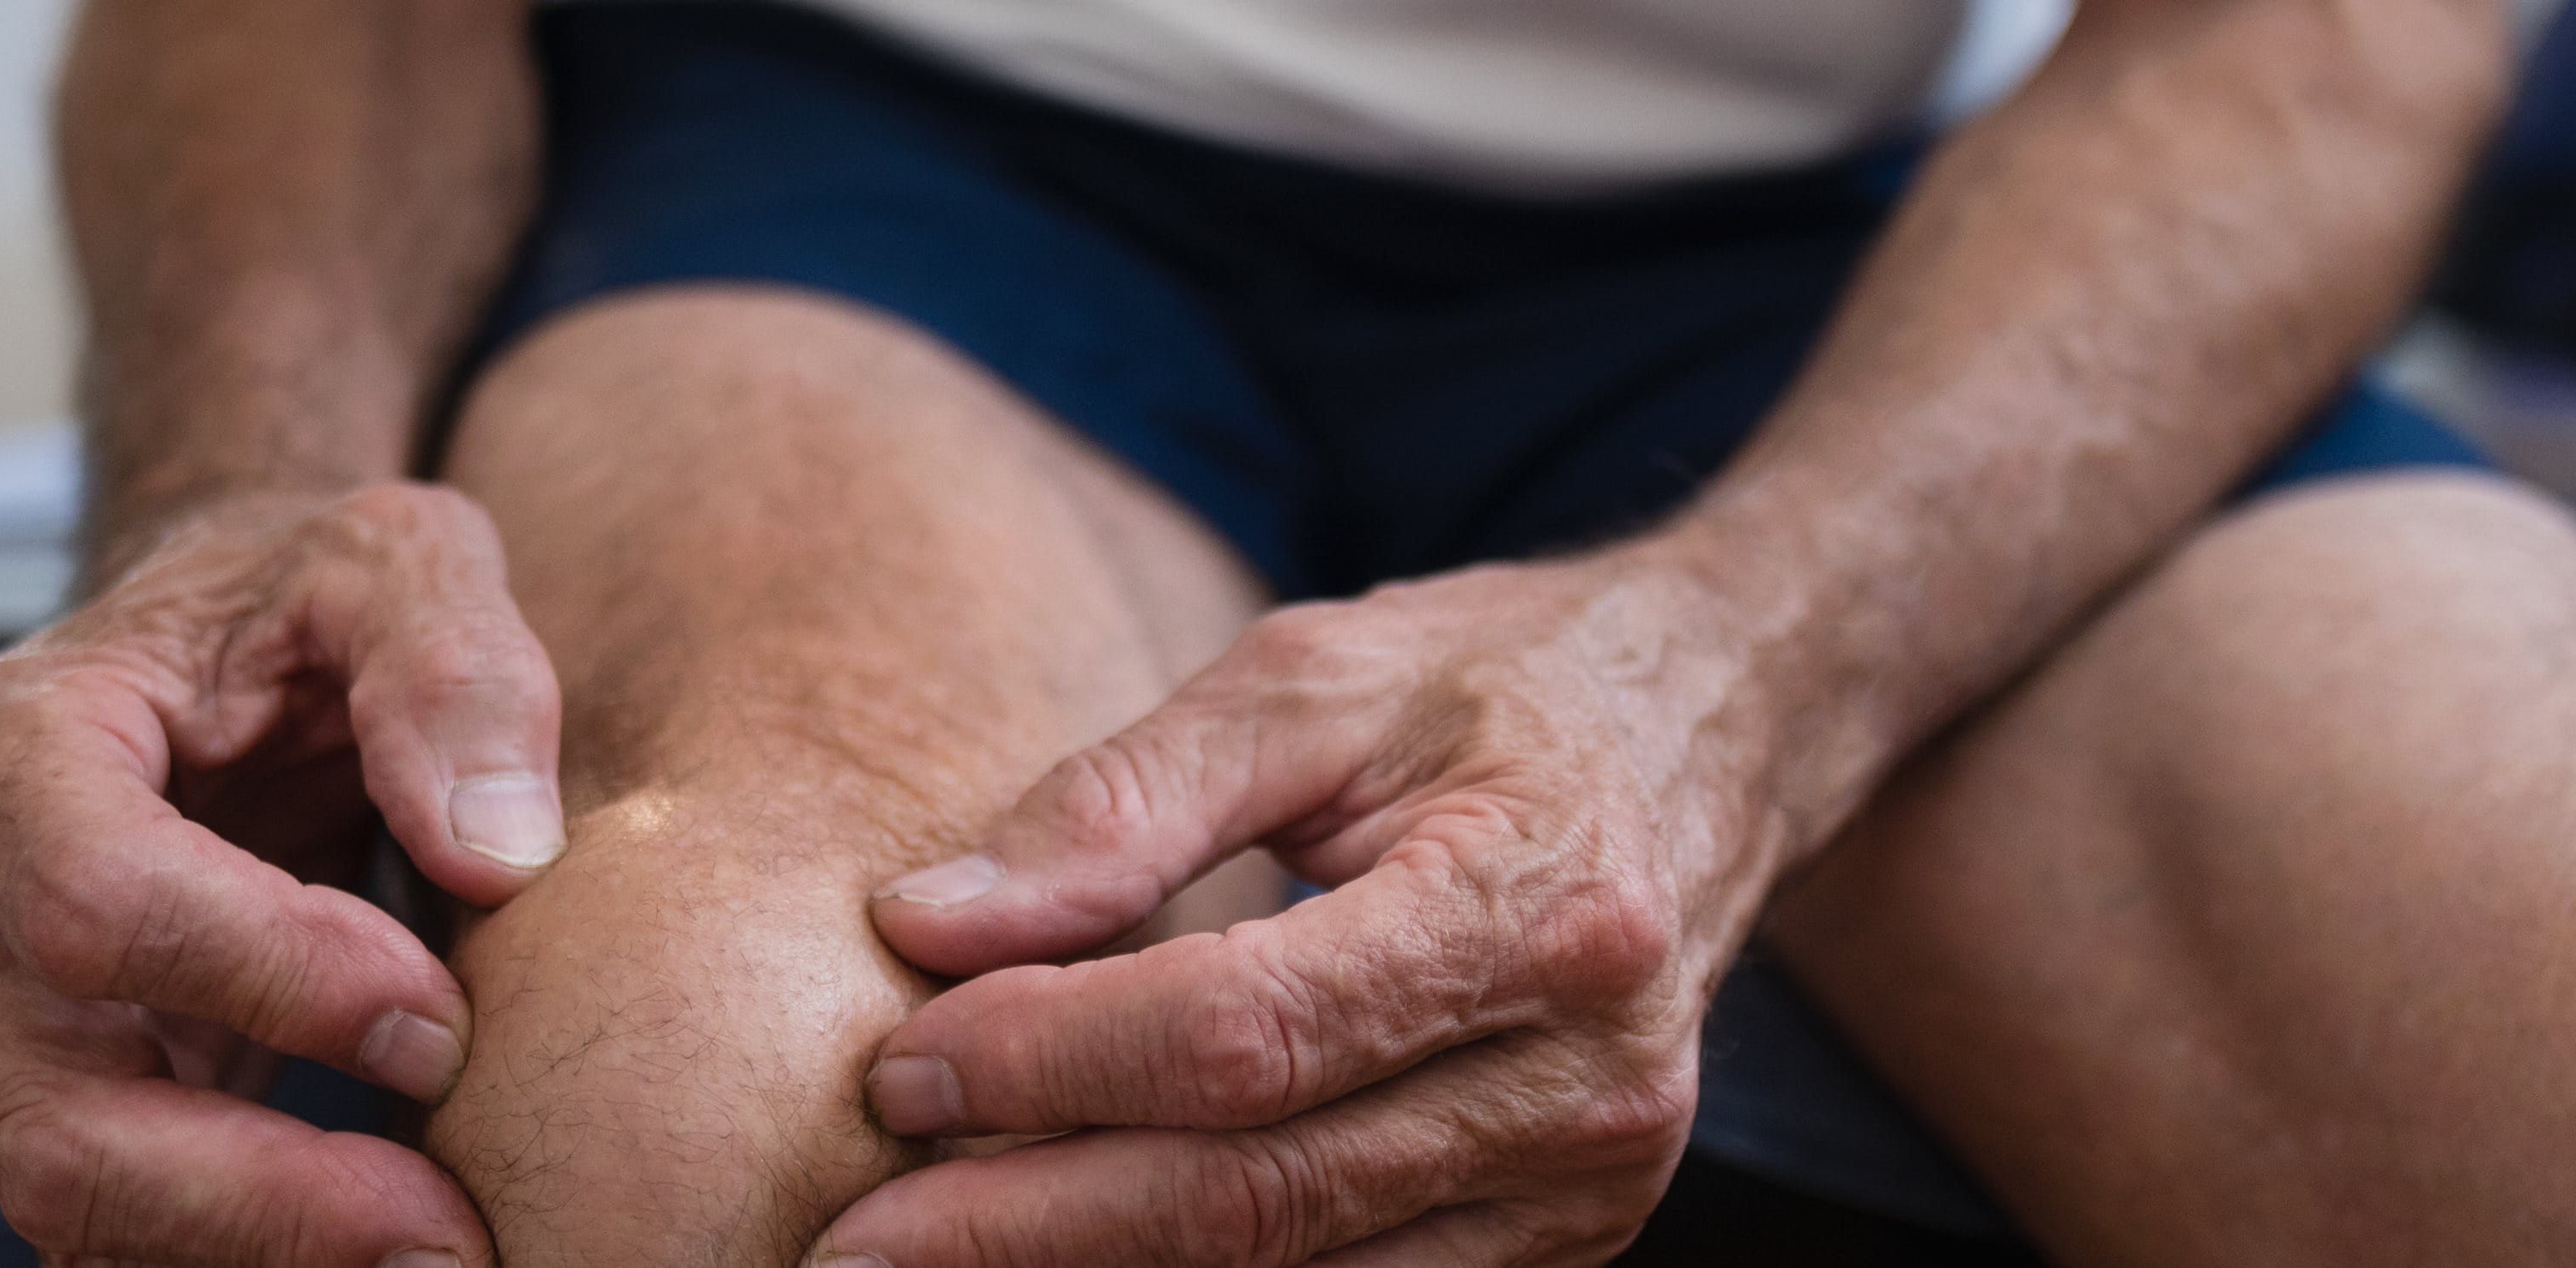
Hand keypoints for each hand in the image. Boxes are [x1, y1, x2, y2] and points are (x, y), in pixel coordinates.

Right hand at [0, 484, 569, 1266]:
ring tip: (440, 1249)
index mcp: (0, 746)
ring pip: (78, 1201)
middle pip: (61, 1116)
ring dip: (264, 1248)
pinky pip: (112, 1221)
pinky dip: (247, 1248)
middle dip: (266, 1198)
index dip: (274, 982)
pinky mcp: (22, 1101)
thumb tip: (496, 857)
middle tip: (451, 1235)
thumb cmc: (294, 603)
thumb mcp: (393, 561)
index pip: (99, 905)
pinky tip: (377, 1237)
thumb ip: (455, 669)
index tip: (442, 1020)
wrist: (204, 658)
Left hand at [819, 553, 1831, 1266]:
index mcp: (1537, 908)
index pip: (1249, 1035)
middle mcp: (1589, 1079)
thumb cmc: (1496, 682)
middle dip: (1028, 1228)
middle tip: (849, 1245)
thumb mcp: (1313, 674)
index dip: (1053, 1068)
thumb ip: (1120, 802)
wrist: (1726, 725)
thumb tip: (924, 924)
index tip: (894, 1072)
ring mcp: (1594, 1184)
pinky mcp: (1570, 1241)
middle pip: (1259, 1196)